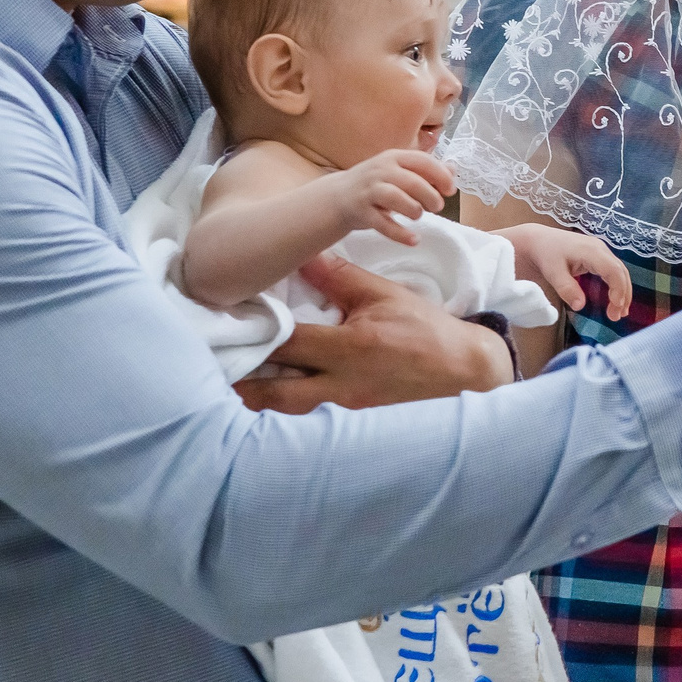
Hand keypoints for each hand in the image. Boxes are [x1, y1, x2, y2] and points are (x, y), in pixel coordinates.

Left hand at [236, 254, 506, 411]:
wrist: (465, 371)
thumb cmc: (425, 330)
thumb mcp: (384, 296)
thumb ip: (339, 278)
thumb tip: (303, 255)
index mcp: (350, 348)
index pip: (288, 344)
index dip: (256, 336)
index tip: (231, 327)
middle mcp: (343, 385)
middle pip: (275, 393)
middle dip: (242, 384)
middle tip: (215, 371)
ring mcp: (348, 412)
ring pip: (287, 415)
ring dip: (259, 403)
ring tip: (232, 390)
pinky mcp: (354, 426)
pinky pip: (310, 424)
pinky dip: (286, 416)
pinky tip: (270, 407)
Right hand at [330, 149, 455, 246]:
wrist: (336, 197)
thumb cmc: (375, 185)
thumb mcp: (399, 172)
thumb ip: (425, 171)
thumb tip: (453, 169)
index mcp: (393, 158)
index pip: (422, 161)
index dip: (440, 175)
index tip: (450, 190)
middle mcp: (380, 171)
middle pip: (412, 181)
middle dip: (430, 195)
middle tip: (437, 207)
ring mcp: (368, 190)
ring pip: (395, 197)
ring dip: (414, 209)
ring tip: (418, 216)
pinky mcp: (360, 211)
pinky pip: (382, 223)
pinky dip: (400, 233)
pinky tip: (414, 240)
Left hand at [505, 223, 631, 319]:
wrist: (538, 241)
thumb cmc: (545, 254)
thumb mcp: (552, 272)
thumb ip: (566, 288)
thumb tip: (580, 306)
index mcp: (591, 250)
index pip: (613, 270)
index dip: (618, 288)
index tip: (615, 307)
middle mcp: (600, 249)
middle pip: (620, 272)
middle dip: (623, 294)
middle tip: (617, 316)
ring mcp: (601, 251)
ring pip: (619, 272)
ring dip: (622, 292)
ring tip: (619, 313)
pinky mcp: (598, 256)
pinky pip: (613, 271)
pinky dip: (617, 286)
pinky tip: (615, 301)